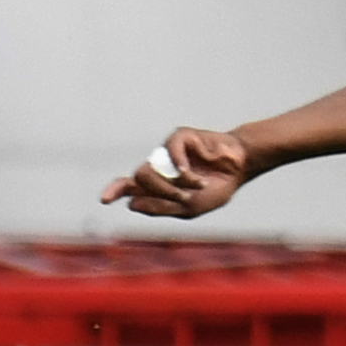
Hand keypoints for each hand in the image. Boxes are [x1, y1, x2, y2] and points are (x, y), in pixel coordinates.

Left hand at [102, 129, 253, 219]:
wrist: (240, 167)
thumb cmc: (217, 186)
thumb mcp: (189, 207)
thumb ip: (160, 207)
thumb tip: (131, 204)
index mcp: (158, 185)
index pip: (129, 187)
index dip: (115, 190)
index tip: (105, 200)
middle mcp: (158, 166)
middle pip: (137, 180)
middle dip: (159, 192)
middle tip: (183, 197)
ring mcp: (166, 152)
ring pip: (147, 170)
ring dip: (171, 184)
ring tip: (196, 186)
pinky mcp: (179, 138)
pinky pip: (170, 153)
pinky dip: (183, 168)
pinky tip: (197, 175)